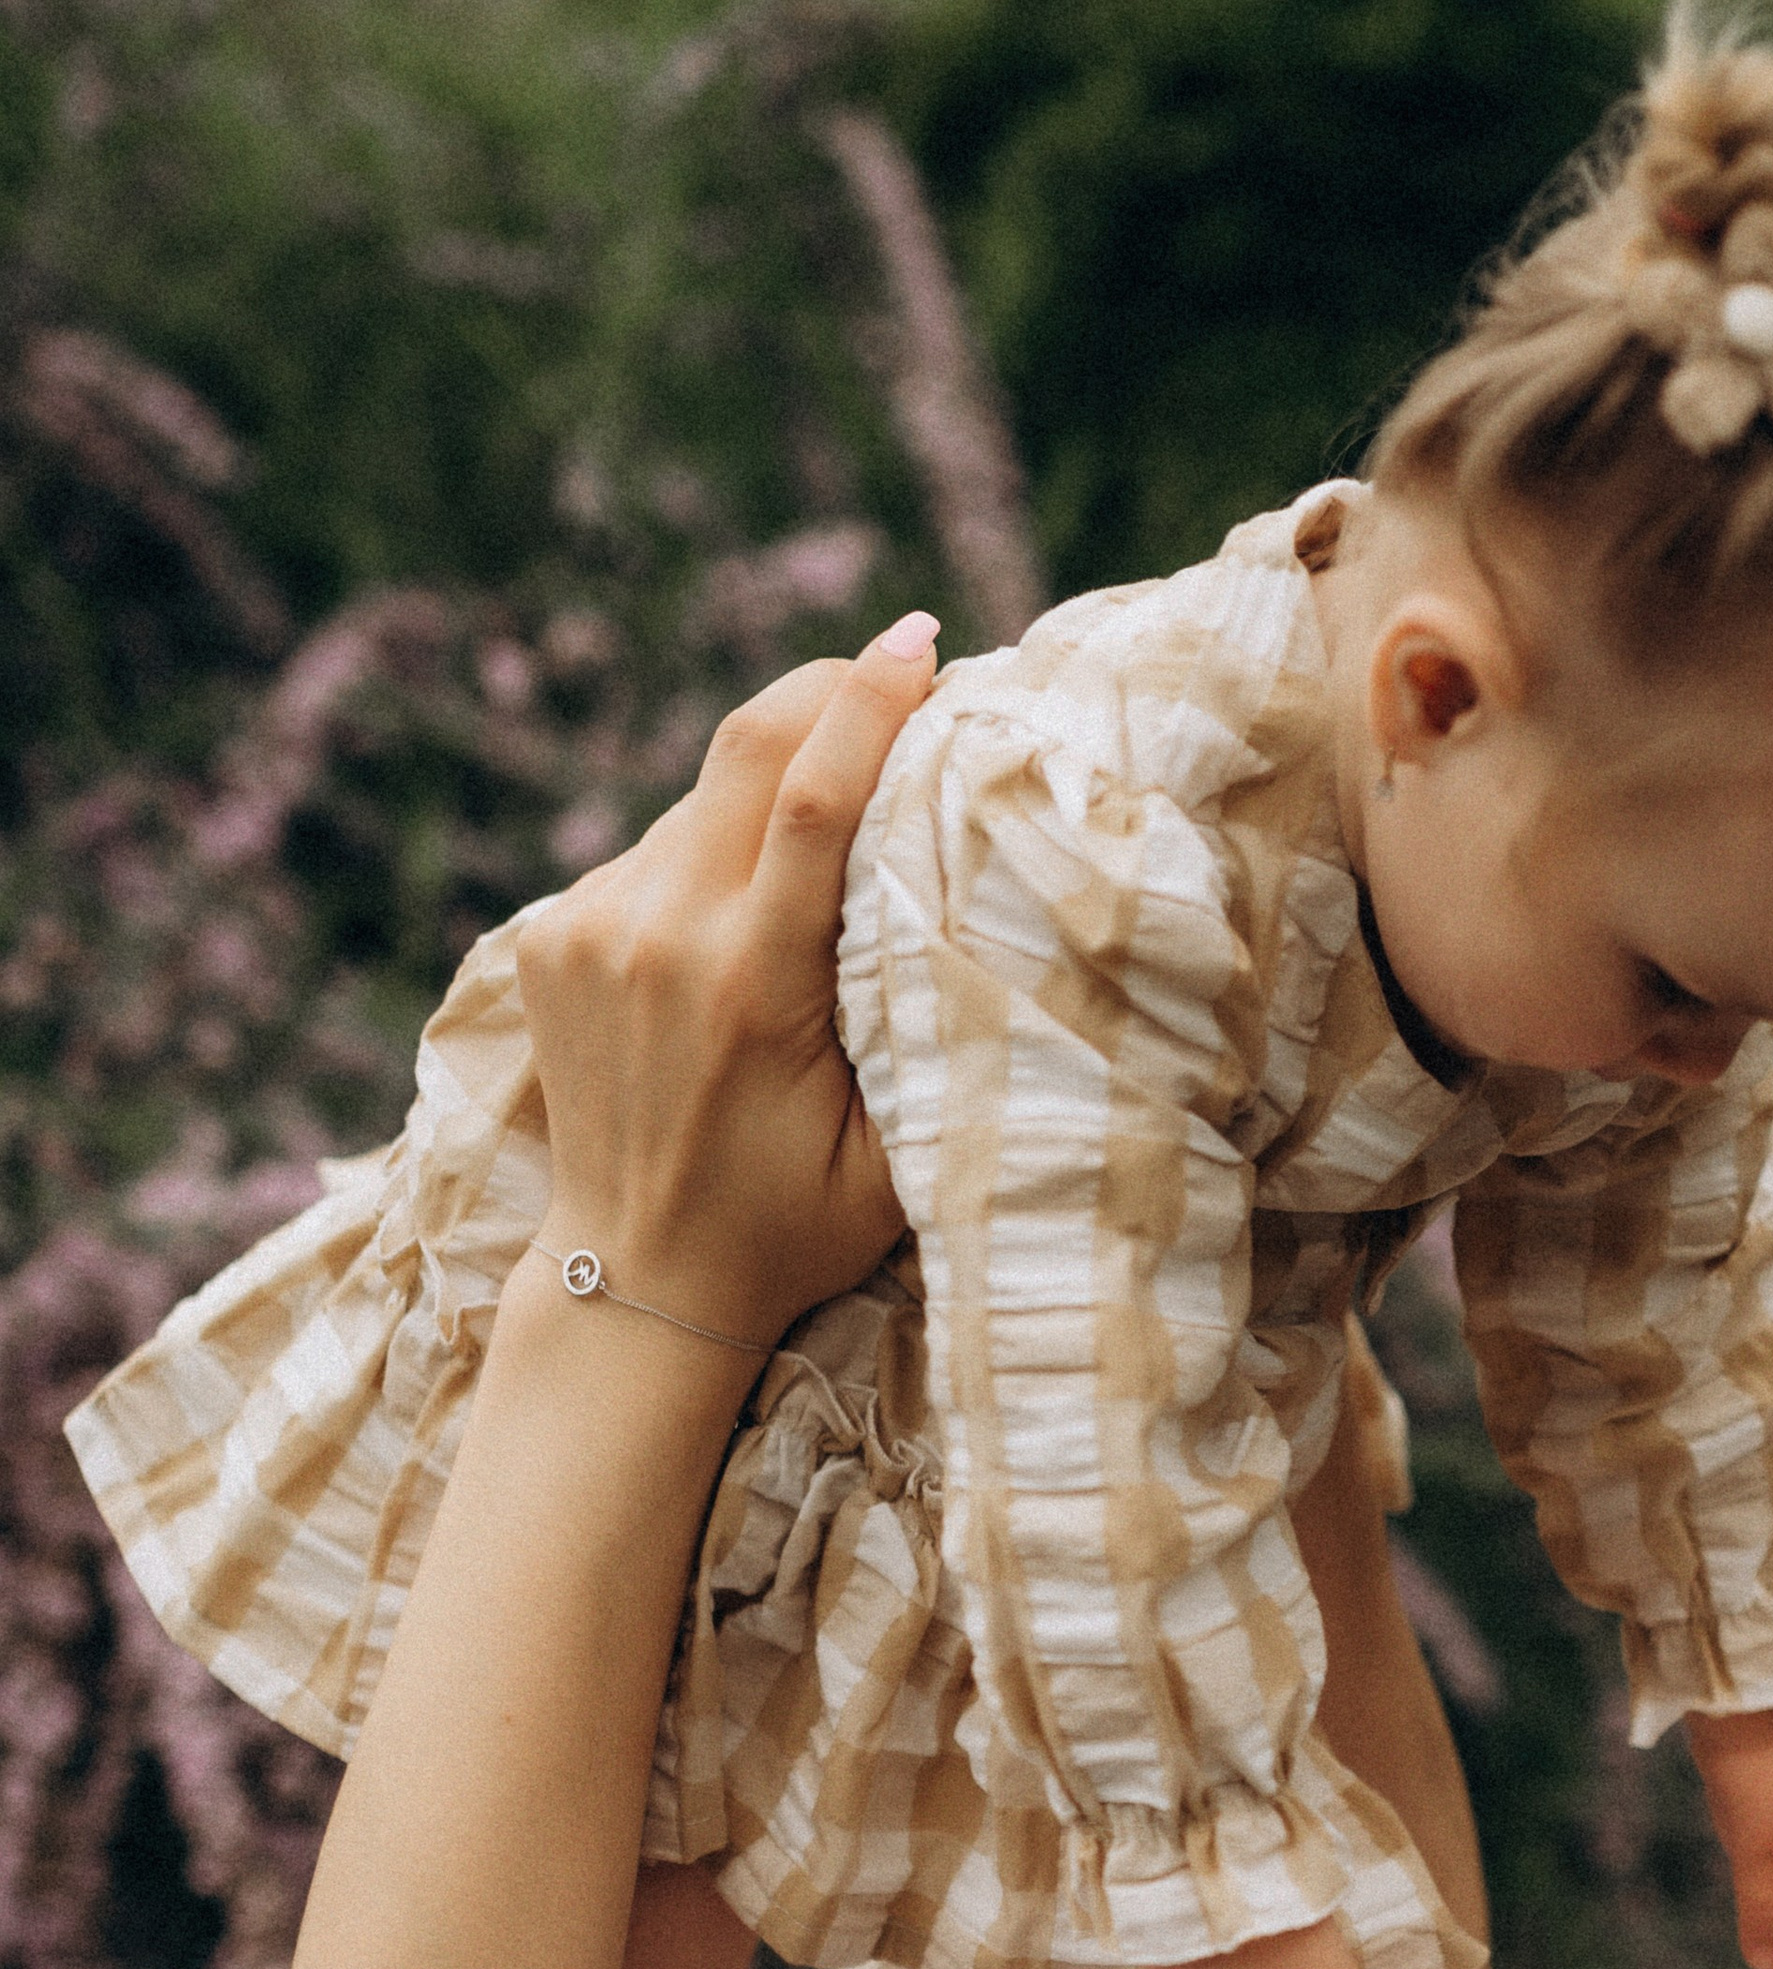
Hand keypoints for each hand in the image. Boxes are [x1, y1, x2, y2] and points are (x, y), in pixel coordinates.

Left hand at [515, 621, 938, 1356]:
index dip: (871, 702)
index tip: (919, 642)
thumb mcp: (893, 1154)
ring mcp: (587, 930)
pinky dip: (707, 861)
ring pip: (700, 801)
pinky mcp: (547, 934)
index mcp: (749, 988)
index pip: (815, 799)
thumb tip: (987, 903)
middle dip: (827, 697)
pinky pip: (651, 853)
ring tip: (817, 862)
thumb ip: (928, 1030)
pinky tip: (732, 933)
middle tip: (893, 683)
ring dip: (769, 798)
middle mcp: (657, 939)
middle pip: (749, 748)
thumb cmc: (792, 1227)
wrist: (634, 1283)